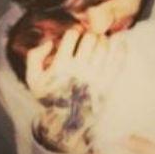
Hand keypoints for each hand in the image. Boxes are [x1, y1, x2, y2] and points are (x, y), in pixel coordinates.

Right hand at [26, 28, 122, 153]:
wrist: (66, 122)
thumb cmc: (50, 97)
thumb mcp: (33, 79)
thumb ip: (34, 57)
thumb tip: (49, 42)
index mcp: (61, 66)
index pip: (71, 36)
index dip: (73, 32)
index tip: (74, 35)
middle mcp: (79, 69)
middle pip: (90, 38)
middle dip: (89, 34)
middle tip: (89, 37)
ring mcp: (94, 76)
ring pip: (104, 46)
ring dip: (103, 39)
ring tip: (100, 42)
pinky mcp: (107, 83)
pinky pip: (118, 61)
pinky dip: (121, 48)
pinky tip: (120, 41)